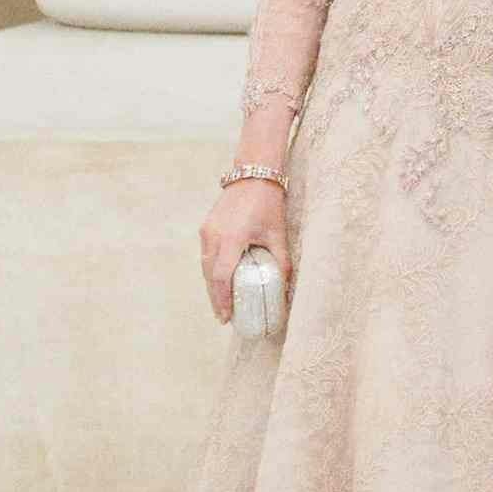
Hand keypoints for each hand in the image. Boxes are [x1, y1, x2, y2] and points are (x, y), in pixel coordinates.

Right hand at [196, 174, 286, 324]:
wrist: (254, 174)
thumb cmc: (269, 203)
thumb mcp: (278, 233)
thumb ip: (282, 261)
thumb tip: (287, 287)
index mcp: (232, 238)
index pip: (222, 277)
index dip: (222, 300)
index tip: (226, 317)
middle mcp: (214, 236)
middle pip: (209, 276)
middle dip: (216, 298)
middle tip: (224, 317)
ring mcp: (207, 231)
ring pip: (205, 266)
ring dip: (212, 286)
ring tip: (222, 304)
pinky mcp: (206, 227)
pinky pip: (206, 255)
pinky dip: (211, 270)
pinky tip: (220, 280)